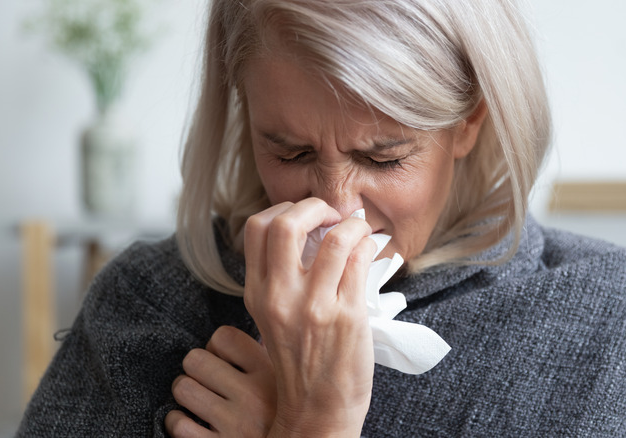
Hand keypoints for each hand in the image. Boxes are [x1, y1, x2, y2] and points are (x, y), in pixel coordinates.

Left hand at [165, 325, 275, 436]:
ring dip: (185, 394)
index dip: (215, 346)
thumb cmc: (285, 419)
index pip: (224, 337)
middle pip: (195, 359)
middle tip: (205, 380)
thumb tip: (255, 336)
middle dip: (196, 369)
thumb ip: (270, 362)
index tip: (221, 359)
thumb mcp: (289, 386)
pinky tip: (191, 423)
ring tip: (197, 400)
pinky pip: (177, 424)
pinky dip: (177, 422)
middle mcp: (252, 396)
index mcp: (271, 374)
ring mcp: (233, 423)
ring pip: (182, 388)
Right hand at [243, 198, 376, 436]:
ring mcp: (314, 306)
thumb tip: (314, 231)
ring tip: (358, 230)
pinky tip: (369, 250)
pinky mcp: (346, 316)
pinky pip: (360, 260)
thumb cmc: (300, 362)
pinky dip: (368, 244)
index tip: (306, 216)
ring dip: (353, 223)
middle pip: (286, 223)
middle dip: (314, 206)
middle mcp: (280, 296)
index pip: (256, 228)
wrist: (317, 409)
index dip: (284, 209)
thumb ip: (281, 277)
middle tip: (331, 215)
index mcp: (257, 293)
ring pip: (335, 237)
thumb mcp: (274, 317)